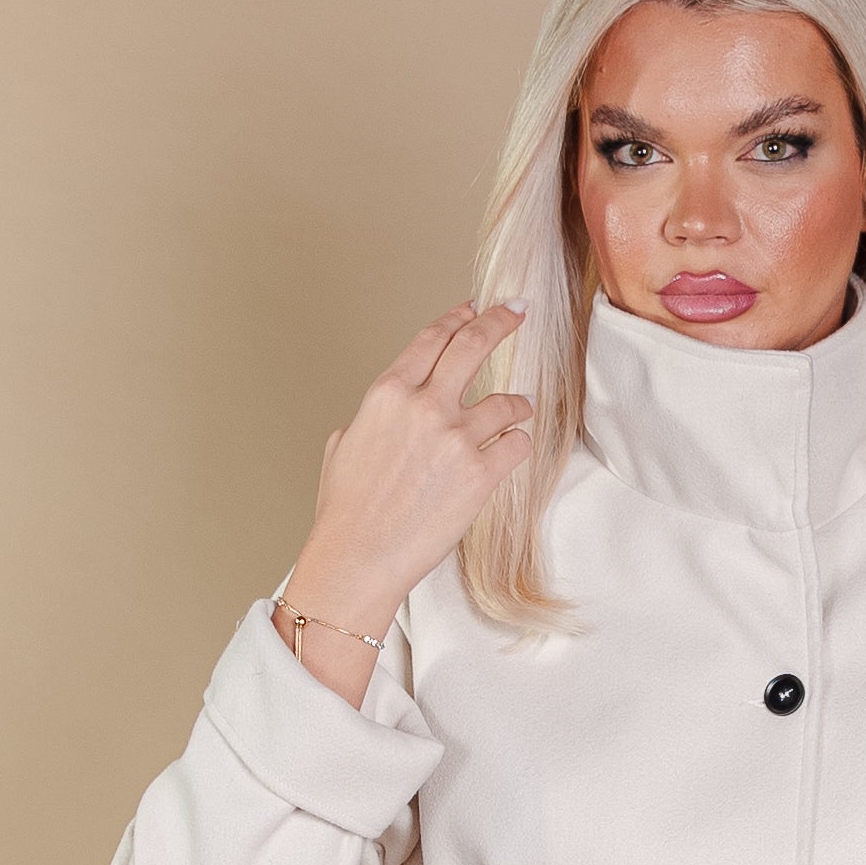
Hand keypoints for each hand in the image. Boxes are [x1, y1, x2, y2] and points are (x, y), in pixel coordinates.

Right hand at [273, 304, 533, 695]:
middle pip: (473, 345)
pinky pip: (517, 444)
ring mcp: (456, 439)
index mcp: (388, 393)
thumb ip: (370, 419)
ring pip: (507, 401)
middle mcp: (424, 406)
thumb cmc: (346, 510)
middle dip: (500, 320)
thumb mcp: (343, 446)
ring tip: (522, 408)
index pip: (432, 338)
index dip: (458, 318)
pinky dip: (519, 442)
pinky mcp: (480, 475)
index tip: (473, 308)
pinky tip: (514, 447)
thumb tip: (383, 417)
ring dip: (518, 403)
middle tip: (517, 311)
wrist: (358, 556)